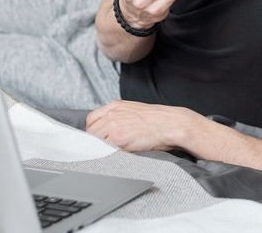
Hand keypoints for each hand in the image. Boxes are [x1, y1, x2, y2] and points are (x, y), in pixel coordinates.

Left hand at [85, 100, 199, 151]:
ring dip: (100, 148)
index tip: (97, 138)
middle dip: (95, 141)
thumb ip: (119, 116)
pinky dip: (106, 153)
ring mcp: (113, 126)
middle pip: (90, 131)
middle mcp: (111, 114)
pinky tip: (115, 155)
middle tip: (103, 149)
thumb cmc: (158, 120)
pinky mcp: (118, 139)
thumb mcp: (134, 110)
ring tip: (111, 153)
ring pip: (94, 141)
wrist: (171, 124)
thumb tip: (110, 127)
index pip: (91, 119)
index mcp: (114, 106)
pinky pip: (103, 148)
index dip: (93, 130)